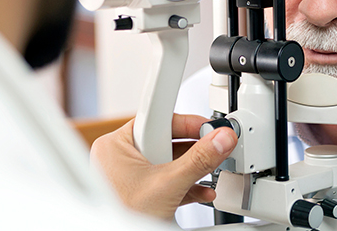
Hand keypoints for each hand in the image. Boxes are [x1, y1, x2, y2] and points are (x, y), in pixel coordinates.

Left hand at [90, 114, 236, 220]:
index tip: (209, 126)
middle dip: (192, 150)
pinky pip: (166, 177)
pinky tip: (202, 190)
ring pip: (169, 160)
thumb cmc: (123, 216)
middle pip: (167, 140)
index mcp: (116, 144)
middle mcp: (120, 155)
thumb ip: (199, 160)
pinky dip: (184, 183)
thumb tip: (220, 139)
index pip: (158, 119)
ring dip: (192, 169)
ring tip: (209, 171)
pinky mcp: (139, 190)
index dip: (186, 122)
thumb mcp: (168, 184)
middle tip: (213, 150)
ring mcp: (129, 174)